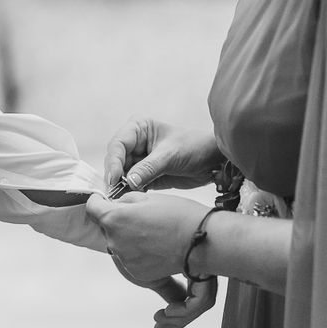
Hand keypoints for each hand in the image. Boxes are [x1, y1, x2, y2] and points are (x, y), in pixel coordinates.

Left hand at [88, 192, 216, 327]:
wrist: (203, 242)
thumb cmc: (180, 216)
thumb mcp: (148, 198)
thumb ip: (125, 201)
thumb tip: (117, 204)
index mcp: (114, 219)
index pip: (92, 208)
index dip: (99, 202)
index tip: (103, 201)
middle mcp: (115, 241)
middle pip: (106, 227)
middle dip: (117, 221)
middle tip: (139, 216)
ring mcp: (125, 260)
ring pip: (118, 243)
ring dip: (128, 237)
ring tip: (152, 231)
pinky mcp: (137, 273)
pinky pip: (130, 258)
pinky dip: (139, 253)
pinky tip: (156, 245)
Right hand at [104, 117, 224, 189]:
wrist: (213, 161)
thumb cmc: (195, 147)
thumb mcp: (170, 156)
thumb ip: (148, 168)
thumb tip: (128, 181)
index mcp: (138, 128)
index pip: (118, 144)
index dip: (113, 162)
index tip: (114, 178)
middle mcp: (134, 143)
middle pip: (114, 160)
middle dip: (114, 176)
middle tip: (114, 192)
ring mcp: (137, 160)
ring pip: (119, 174)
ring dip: (120, 186)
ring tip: (120, 198)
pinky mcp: (142, 175)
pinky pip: (129, 184)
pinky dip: (128, 192)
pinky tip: (129, 199)